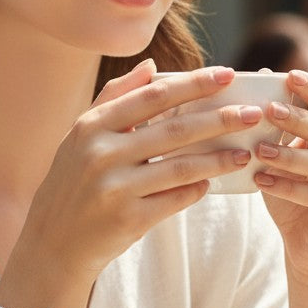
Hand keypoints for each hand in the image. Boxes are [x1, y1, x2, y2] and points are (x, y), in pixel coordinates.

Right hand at [16, 60, 263, 282]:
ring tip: (246, 152)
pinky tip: (213, 182)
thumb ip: (114, 97)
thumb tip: (152, 66)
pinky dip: (198, 189)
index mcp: (92, 126)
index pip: (153, 96)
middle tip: (253, 113)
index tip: (227, 75)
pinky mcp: (128, 219)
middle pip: (174, 130)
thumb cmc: (74, 181)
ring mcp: (115, 188)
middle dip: (220, 119)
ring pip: (181, 167)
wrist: (54, 240)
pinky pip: (175, 200)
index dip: (194, 84)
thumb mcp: (81, 135)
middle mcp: (102, 154)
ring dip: (219, 158)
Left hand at [252, 70, 307, 283]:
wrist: (306, 247)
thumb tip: (264, 75)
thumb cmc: (291, 195)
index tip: (289, 75)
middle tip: (267, 110)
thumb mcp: (279, 157)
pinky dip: (287, 187)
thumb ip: (275, 125)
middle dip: (296, 118)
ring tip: (258, 151)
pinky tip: (261, 181)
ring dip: (289, 155)